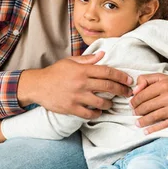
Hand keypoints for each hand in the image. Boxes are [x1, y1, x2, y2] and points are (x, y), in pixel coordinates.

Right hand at [17, 52, 132, 119]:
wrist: (38, 85)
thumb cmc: (55, 72)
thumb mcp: (70, 61)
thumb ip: (87, 60)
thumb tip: (103, 55)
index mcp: (82, 70)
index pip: (107, 71)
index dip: (120, 76)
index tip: (129, 80)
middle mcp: (81, 83)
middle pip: (108, 86)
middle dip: (121, 90)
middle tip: (128, 93)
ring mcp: (77, 96)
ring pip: (101, 102)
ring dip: (110, 103)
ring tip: (112, 103)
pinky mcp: (71, 108)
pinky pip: (89, 113)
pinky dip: (97, 113)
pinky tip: (99, 111)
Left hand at [130, 74, 167, 134]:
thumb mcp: (163, 77)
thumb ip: (147, 79)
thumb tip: (135, 90)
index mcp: (163, 84)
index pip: (143, 94)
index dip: (135, 101)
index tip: (131, 105)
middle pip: (147, 106)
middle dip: (137, 111)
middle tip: (133, 114)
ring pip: (154, 116)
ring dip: (143, 121)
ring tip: (137, 123)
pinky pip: (165, 124)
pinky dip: (154, 129)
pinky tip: (146, 131)